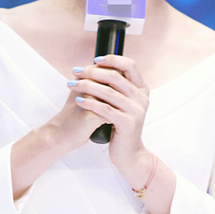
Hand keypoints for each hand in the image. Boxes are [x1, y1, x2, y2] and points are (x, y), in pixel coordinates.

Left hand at [70, 55, 151, 178]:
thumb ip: (116, 87)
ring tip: (72, 85)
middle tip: (76, 72)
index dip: (112, 60)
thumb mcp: (121, 103)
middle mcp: (142, 98)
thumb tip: (96, 67)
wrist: (128, 153)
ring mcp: (136, 111)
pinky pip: (105, 109)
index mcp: (142, 89)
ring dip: (86, 86)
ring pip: (108, 92)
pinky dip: (90, 103)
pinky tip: (78, 100)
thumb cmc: (121, 126)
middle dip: (92, 72)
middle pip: (115, 77)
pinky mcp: (128, 123)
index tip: (94, 60)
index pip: (130, 65)